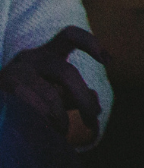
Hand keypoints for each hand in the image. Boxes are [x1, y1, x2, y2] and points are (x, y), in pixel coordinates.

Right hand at [0, 26, 103, 141]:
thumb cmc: (27, 102)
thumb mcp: (55, 96)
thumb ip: (76, 97)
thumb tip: (95, 105)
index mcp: (46, 54)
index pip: (69, 36)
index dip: (90, 42)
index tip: (109, 60)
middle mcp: (29, 58)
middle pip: (66, 72)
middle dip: (83, 99)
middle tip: (92, 121)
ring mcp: (12, 73)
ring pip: (50, 94)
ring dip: (60, 117)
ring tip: (62, 131)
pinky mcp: (3, 89)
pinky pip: (31, 106)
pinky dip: (43, 119)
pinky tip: (44, 129)